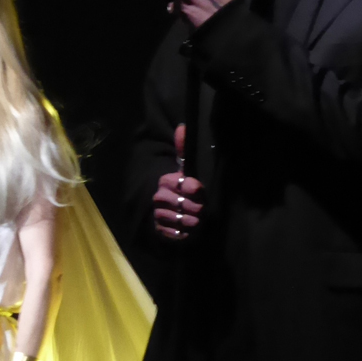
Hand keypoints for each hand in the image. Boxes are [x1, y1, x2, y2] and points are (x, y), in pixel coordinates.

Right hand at [153, 123, 202, 239]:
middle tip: (203, 208)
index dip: (191, 188)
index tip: (199, 189)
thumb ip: (184, 150)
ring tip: (198, 219)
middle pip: (180, 203)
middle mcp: (159, 198)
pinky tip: (190, 230)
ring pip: (178, 219)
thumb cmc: (184, 188)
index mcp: (166, 182)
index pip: (178, 184)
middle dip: (195, 207)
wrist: (174, 212)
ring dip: (192, 220)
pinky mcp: (161, 231)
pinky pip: (174, 233)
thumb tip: (183, 127)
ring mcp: (159, 215)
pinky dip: (184, 233)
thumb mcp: (186, 168)